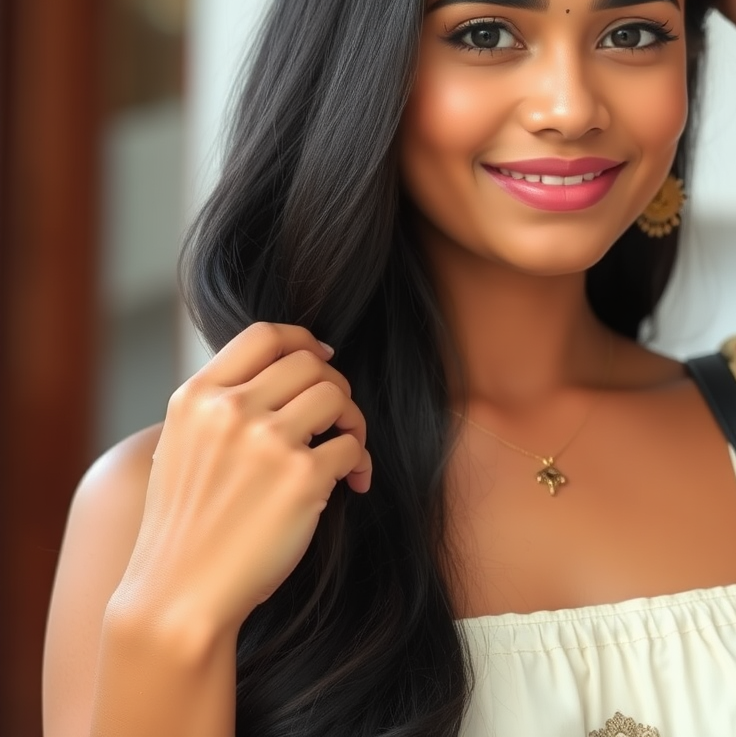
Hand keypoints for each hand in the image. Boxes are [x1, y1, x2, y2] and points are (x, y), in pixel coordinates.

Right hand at [114, 322, 370, 633]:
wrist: (179, 597)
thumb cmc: (185, 526)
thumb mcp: (180, 446)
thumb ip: (221, 406)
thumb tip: (282, 374)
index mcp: (197, 397)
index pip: (263, 335)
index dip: (303, 339)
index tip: (322, 356)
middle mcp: (231, 410)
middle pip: (309, 363)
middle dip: (333, 383)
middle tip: (336, 415)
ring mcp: (267, 442)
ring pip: (336, 395)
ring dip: (352, 418)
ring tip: (347, 444)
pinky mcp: (302, 478)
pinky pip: (352, 445)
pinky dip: (360, 462)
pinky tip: (352, 481)